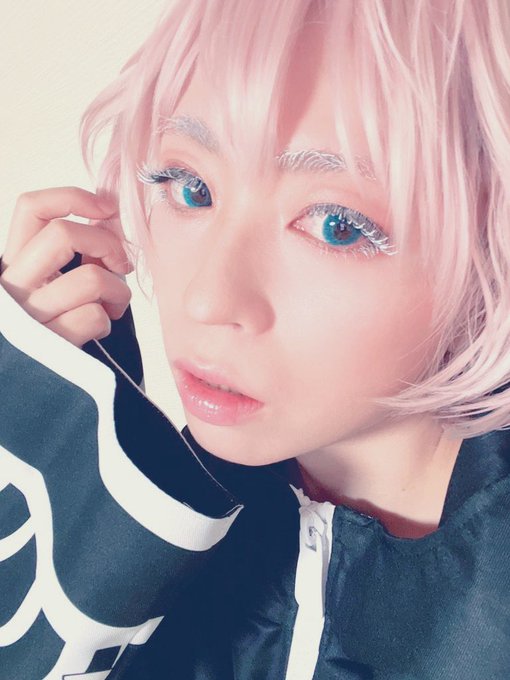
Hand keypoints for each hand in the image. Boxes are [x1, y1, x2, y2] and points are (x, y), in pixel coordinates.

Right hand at [0, 187, 133, 347]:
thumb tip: (108, 222)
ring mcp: (30, 316)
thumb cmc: (54, 322)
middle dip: (107, 244)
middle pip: (64, 234)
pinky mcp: (50, 345)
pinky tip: (100, 327)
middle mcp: (13, 285)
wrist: (30, 383)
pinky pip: (95, 317)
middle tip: (120, 264)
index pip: (31, 208)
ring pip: (91, 278)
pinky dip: (108, 321)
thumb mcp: (51, 283)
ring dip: (118, 291)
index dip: (73, 198)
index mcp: (12, 262)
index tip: (106, 208)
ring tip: (114, 304)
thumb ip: (74, 253)